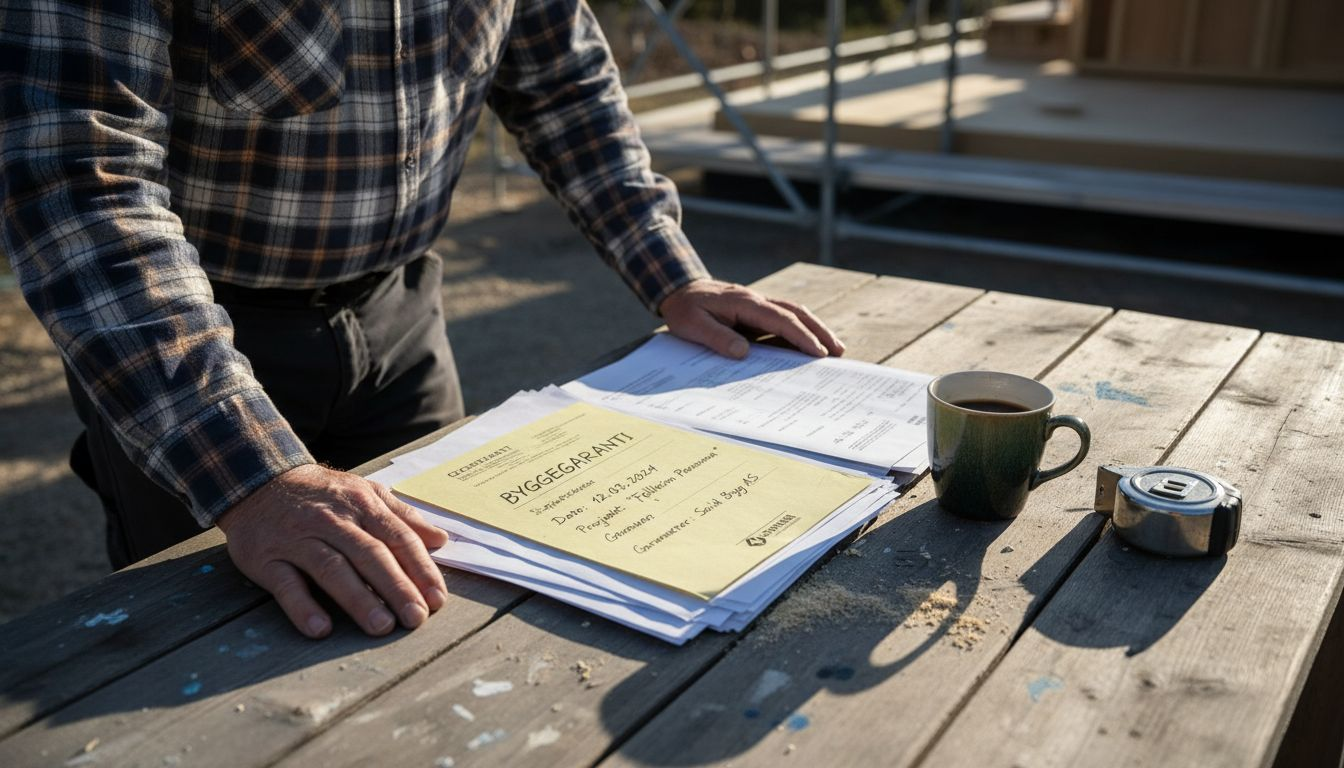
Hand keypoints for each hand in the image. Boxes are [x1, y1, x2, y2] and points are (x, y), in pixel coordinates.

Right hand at [216, 464, 449, 637]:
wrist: (257, 482)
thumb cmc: (322, 495)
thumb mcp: (364, 493)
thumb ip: (402, 517)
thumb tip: (441, 539)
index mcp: (362, 504)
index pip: (398, 538)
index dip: (420, 569)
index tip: (437, 599)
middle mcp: (332, 520)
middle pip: (370, 555)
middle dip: (396, 587)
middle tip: (416, 618)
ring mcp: (298, 539)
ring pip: (332, 568)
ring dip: (358, 599)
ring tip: (381, 626)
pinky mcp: (265, 558)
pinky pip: (285, 584)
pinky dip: (302, 606)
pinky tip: (320, 628)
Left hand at [659, 279, 844, 358]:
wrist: (678, 289)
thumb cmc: (685, 309)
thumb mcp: (693, 325)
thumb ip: (718, 338)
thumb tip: (744, 353)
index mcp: (745, 303)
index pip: (780, 319)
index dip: (801, 336)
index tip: (818, 353)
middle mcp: (757, 301)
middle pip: (796, 313)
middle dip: (819, 331)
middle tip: (839, 352)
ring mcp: (759, 305)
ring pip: (794, 314)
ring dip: (815, 330)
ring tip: (833, 350)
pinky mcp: (757, 312)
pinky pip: (783, 321)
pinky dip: (799, 332)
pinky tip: (808, 348)